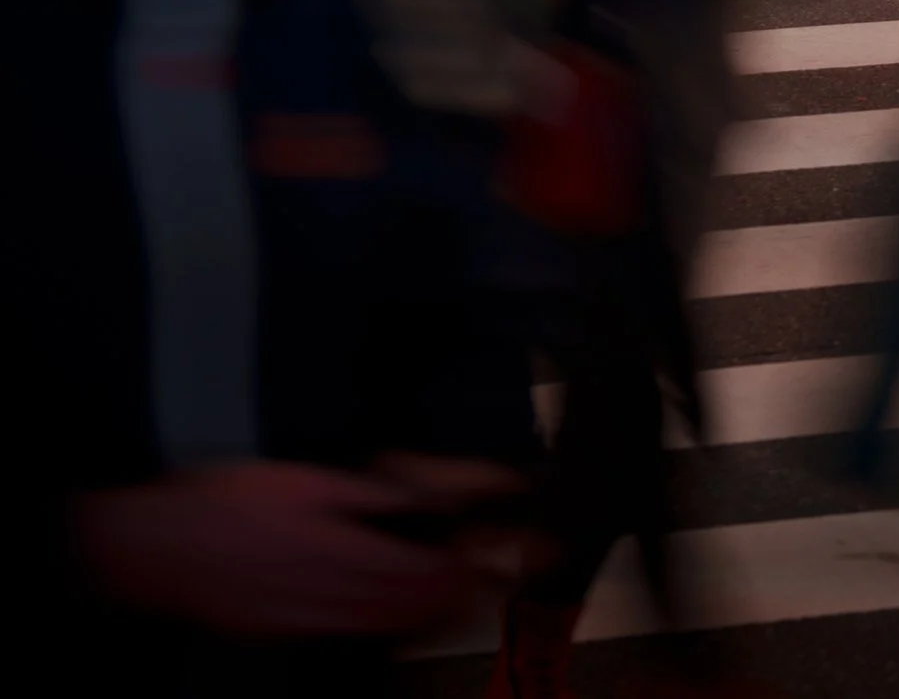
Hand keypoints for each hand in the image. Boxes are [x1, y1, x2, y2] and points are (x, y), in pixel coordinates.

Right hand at [75, 463, 490, 638]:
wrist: (149, 547)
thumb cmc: (223, 504)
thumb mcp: (310, 483)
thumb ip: (377, 494)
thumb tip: (427, 498)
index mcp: (346, 561)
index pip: (439, 575)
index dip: (490, 566)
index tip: (529, 552)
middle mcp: (333, 605)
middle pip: (426, 612)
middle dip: (481, 595)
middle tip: (523, 574)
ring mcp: (308, 625)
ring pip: (394, 629)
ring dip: (443, 613)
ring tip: (483, 594)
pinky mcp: (284, 630)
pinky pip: (357, 634)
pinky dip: (395, 623)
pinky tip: (404, 610)